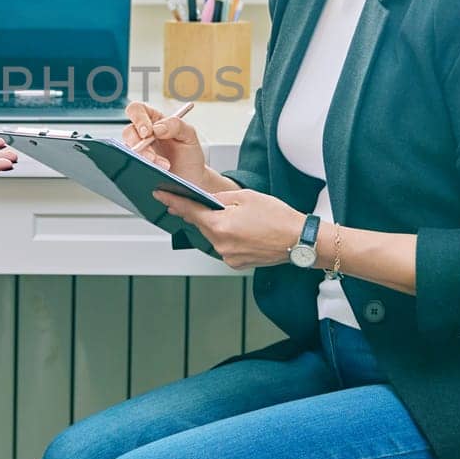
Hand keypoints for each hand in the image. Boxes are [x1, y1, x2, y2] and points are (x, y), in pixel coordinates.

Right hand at [123, 101, 209, 187]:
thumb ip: (176, 125)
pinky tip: (155, 171)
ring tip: (164, 166)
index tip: (148, 132)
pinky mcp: (137, 164)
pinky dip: (142, 167)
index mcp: (155, 120)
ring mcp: (139, 150)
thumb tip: (157, 127)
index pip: (138, 109)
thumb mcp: (189, 135)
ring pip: (129, 149)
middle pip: (128, 131)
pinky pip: (131, 163)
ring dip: (144, 158)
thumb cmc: (190, 155)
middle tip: (153, 156)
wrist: (192, 179)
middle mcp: (144, 134)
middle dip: (139, 144)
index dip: (138, 118)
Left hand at [152, 188, 303, 269]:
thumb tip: (206, 200)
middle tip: (210, 203)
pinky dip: (228, 236)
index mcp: (221, 225)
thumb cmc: (278, 217)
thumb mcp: (247, 197)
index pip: (190, 211)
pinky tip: (244, 230)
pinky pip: (224, 246)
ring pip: (213, 235)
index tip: (160, 195)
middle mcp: (221, 244)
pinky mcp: (236, 263)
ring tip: (240, 218)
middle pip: (201, 224)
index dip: (173, 201)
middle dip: (202, 213)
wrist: (299, 240)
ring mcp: (228, 256)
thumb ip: (220, 198)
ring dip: (218, 225)